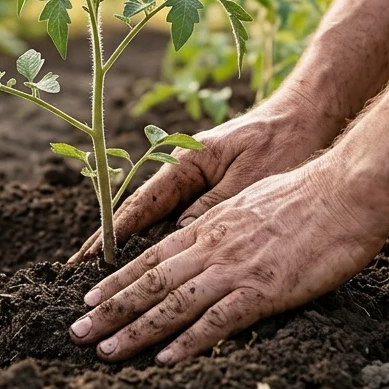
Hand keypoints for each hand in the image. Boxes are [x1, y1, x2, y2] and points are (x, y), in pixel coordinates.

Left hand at [68, 158, 387, 362]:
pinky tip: (164, 357)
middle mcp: (211, 247)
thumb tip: (202, 239)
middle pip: (149, 283)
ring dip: (134, 330)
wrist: (342, 192)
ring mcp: (234, 269)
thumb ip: (222, 225)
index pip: (151, 258)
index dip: (117, 281)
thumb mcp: (248, 203)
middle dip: (110, 310)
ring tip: (104, 350)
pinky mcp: (262, 290)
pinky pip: (217, 320)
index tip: (90, 299)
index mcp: (208, 227)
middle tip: (77, 333)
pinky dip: (188, 341)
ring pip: (171, 303)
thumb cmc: (304, 196)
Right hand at [70, 91, 339, 261]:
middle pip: (138, 212)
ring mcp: (196, 179)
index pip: (140, 204)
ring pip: (156, 218)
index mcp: (185, 163)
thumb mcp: (247, 179)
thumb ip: (212, 209)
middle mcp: (183, 170)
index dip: (113, 233)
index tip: (88, 258)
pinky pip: (179, 218)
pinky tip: (149, 260)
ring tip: (105, 274)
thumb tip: (178, 236)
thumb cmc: (281, 143)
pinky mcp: (212, 188)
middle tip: (79, 272)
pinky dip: (160, 238)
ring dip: (132, 243)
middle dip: (110, 242)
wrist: (309, 115)